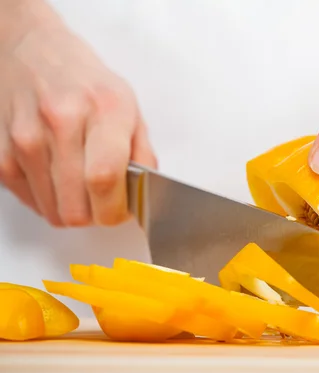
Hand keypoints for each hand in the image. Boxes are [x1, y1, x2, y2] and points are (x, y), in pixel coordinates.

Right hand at [0, 2, 155, 226]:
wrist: (33, 52)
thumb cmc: (87, 83)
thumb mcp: (130, 107)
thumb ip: (143, 155)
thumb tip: (144, 196)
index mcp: (105, 110)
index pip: (104, 179)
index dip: (113, 209)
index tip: (118, 210)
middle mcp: (62, 121)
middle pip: (76, 207)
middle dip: (95, 214)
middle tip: (101, 199)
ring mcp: (27, 137)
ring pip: (53, 211)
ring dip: (71, 208)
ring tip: (79, 182)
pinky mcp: (1, 151)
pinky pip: (29, 201)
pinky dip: (46, 199)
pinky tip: (56, 175)